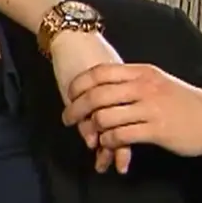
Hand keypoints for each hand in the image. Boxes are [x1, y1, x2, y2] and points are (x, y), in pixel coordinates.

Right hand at [48, 31, 131, 173]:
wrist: (69, 38)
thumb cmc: (86, 57)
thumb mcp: (101, 77)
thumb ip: (108, 97)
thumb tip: (112, 122)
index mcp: (123, 86)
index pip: (131, 115)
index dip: (129, 135)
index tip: (127, 153)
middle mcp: (112, 92)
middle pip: (119, 123)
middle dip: (117, 147)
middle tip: (115, 163)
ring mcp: (95, 93)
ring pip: (103, 124)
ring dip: (103, 145)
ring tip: (101, 161)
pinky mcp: (78, 93)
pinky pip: (86, 116)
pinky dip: (88, 132)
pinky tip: (90, 143)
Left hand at [62, 62, 201, 168]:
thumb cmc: (185, 103)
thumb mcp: (158, 83)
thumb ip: (132, 82)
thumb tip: (101, 85)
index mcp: (142, 73)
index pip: (99, 72)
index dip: (79, 84)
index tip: (69, 94)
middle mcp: (145, 88)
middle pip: (96, 96)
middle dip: (75, 109)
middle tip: (67, 119)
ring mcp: (150, 109)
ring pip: (104, 117)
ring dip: (92, 129)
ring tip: (90, 136)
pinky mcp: (156, 130)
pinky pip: (119, 136)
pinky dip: (108, 141)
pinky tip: (108, 144)